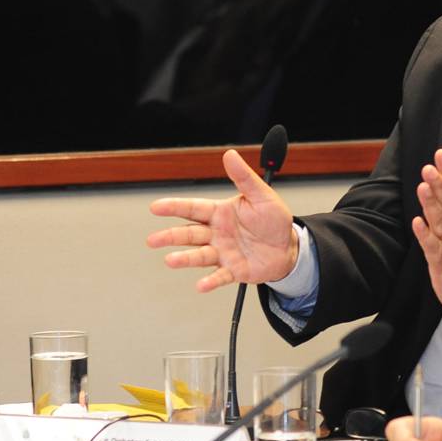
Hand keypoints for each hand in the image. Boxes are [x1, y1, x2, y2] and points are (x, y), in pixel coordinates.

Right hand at [147, 148, 298, 291]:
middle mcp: (216, 233)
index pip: (193, 208)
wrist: (288, 247)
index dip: (174, 207)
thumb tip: (230, 155)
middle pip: (189, 234)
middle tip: (153, 240)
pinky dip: (210, 281)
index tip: (156, 207)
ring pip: (199, 255)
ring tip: (171, 260)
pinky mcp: (233, 270)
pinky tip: (201, 285)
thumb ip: (244, 177)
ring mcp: (223, 253)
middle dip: (170, 237)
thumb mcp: (262, 195)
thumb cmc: (273, 220)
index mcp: (220, 213)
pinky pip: (220, 276)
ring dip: (184, 258)